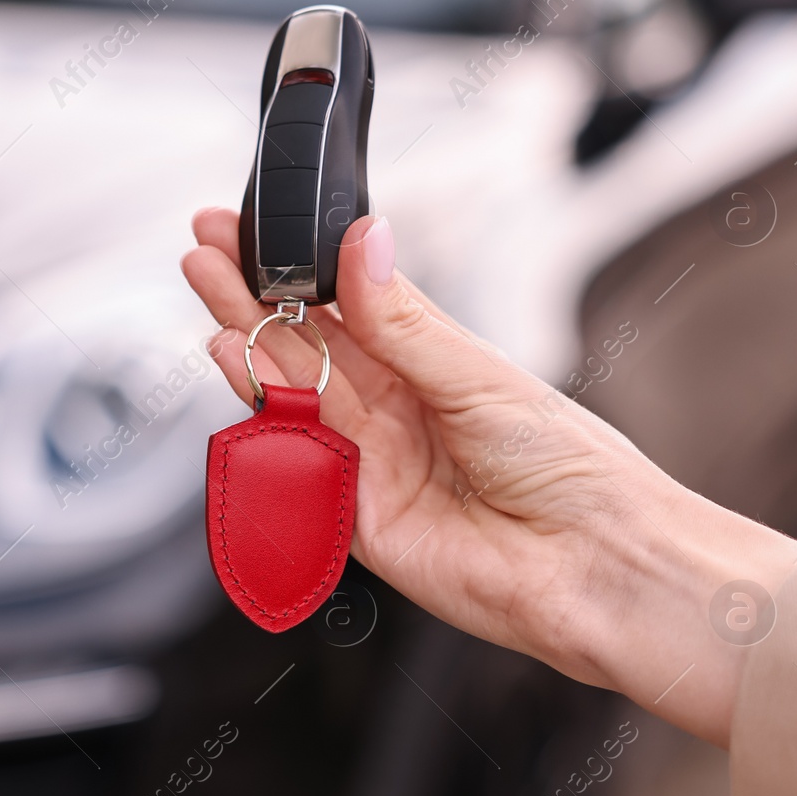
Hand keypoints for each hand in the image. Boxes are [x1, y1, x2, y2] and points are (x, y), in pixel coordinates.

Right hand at [182, 208, 796, 746]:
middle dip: (251, 298)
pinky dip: (265, 427)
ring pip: (293, 399)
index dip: (294, 266)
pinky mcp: (354, 519)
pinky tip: (238, 376)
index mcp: (431, 364)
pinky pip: (297, 468)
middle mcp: (395, 410)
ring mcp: (370, 463)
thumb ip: (404, 321)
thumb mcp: (477, 374)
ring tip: (209, 301)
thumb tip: (365, 242)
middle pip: (304, 346)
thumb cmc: (569, 467)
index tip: (247, 229)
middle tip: (204, 254)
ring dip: (248, 350)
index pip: (343, 303)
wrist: (593, 566)